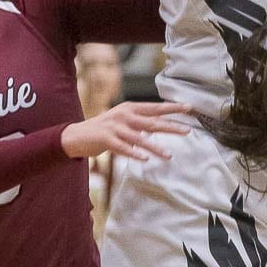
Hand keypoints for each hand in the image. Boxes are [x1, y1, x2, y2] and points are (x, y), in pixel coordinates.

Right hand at [61, 101, 191, 160]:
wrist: (77, 135)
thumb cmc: (105, 128)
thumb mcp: (123, 119)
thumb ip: (140, 121)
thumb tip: (161, 124)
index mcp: (130, 108)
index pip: (155, 107)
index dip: (172, 108)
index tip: (189, 108)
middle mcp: (124, 115)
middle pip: (151, 122)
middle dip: (171, 126)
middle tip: (188, 130)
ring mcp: (115, 127)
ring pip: (139, 138)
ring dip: (155, 147)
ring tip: (169, 155)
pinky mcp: (106, 140)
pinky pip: (123, 148)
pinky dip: (134, 153)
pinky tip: (145, 159)